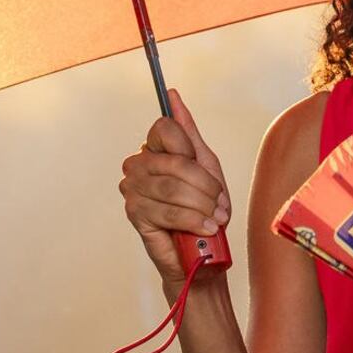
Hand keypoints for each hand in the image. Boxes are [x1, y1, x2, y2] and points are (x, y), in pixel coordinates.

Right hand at [117, 87, 230, 296]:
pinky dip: (192, 220)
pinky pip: (167, 210)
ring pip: (172, 187)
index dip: (191, 152)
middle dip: (205, 186)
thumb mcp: (206, 166)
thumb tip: (173, 97)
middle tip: (218, 204)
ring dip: (201, 205)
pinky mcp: (135, 213)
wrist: (201, 255)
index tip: (203, 170)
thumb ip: (189, 133)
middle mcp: (138, 165)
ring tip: (213, 219)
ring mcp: (133, 188)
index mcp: (155, 149)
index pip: (165, 128)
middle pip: (175, 161)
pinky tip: (203, 228)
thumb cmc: (203, 211)